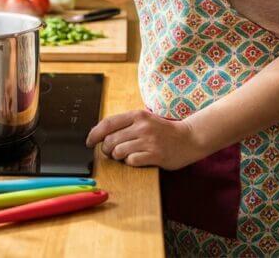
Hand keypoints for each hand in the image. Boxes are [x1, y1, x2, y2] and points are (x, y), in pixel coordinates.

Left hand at [85, 110, 209, 169]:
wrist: (189, 138)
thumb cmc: (164, 131)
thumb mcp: (145, 120)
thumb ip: (125, 124)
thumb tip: (100, 133)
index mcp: (137, 115)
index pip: (107, 123)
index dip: (94, 134)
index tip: (89, 142)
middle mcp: (142, 127)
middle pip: (110, 140)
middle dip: (106, 149)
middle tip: (111, 152)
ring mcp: (149, 141)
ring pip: (118, 151)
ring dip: (118, 156)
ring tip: (126, 155)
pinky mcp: (155, 155)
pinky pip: (131, 161)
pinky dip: (130, 162)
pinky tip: (138, 159)